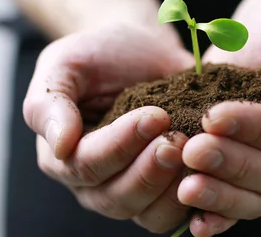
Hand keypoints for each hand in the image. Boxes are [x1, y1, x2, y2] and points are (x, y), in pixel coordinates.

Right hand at [23, 24, 194, 232]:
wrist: (139, 47)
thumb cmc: (97, 54)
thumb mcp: (63, 65)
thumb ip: (50, 103)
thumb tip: (60, 146)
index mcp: (62, 155)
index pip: (86, 166)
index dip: (120, 145)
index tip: (154, 115)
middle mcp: (94, 182)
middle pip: (117, 198)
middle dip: (149, 171)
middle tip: (176, 139)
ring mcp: (131, 189)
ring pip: (148, 214)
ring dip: (173, 187)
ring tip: (195, 151)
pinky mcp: (164, 189)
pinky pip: (177, 212)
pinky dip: (195, 197)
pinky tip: (211, 169)